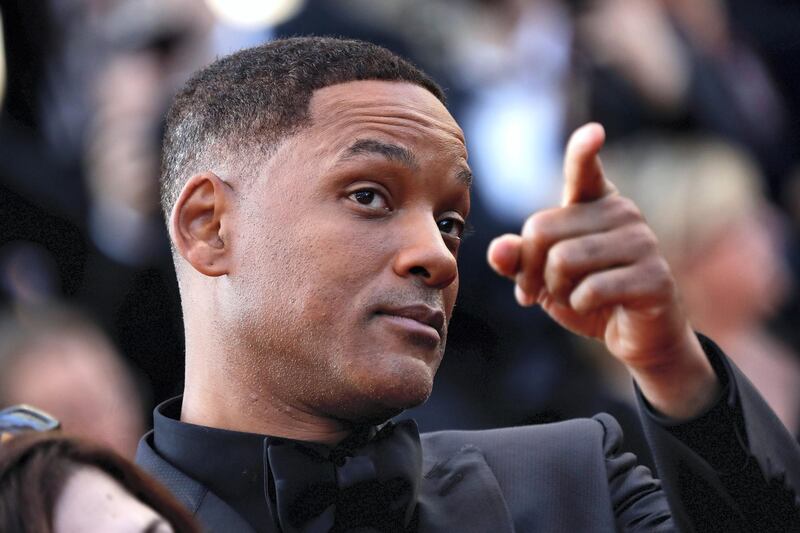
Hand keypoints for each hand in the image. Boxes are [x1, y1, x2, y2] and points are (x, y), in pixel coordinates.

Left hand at [487, 123, 718, 418]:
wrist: (637, 336)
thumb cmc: (588, 296)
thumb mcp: (542, 277)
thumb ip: (518, 259)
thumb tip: (498, 250)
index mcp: (595, 203)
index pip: (584, 170)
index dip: (583, 152)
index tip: (593, 133)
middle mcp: (622, 213)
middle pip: (541, 229)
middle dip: (528, 268)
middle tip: (535, 288)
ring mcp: (642, 242)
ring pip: (562, 260)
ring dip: (553, 289)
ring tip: (567, 296)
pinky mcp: (653, 276)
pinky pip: (589, 289)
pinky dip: (577, 305)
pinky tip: (592, 306)